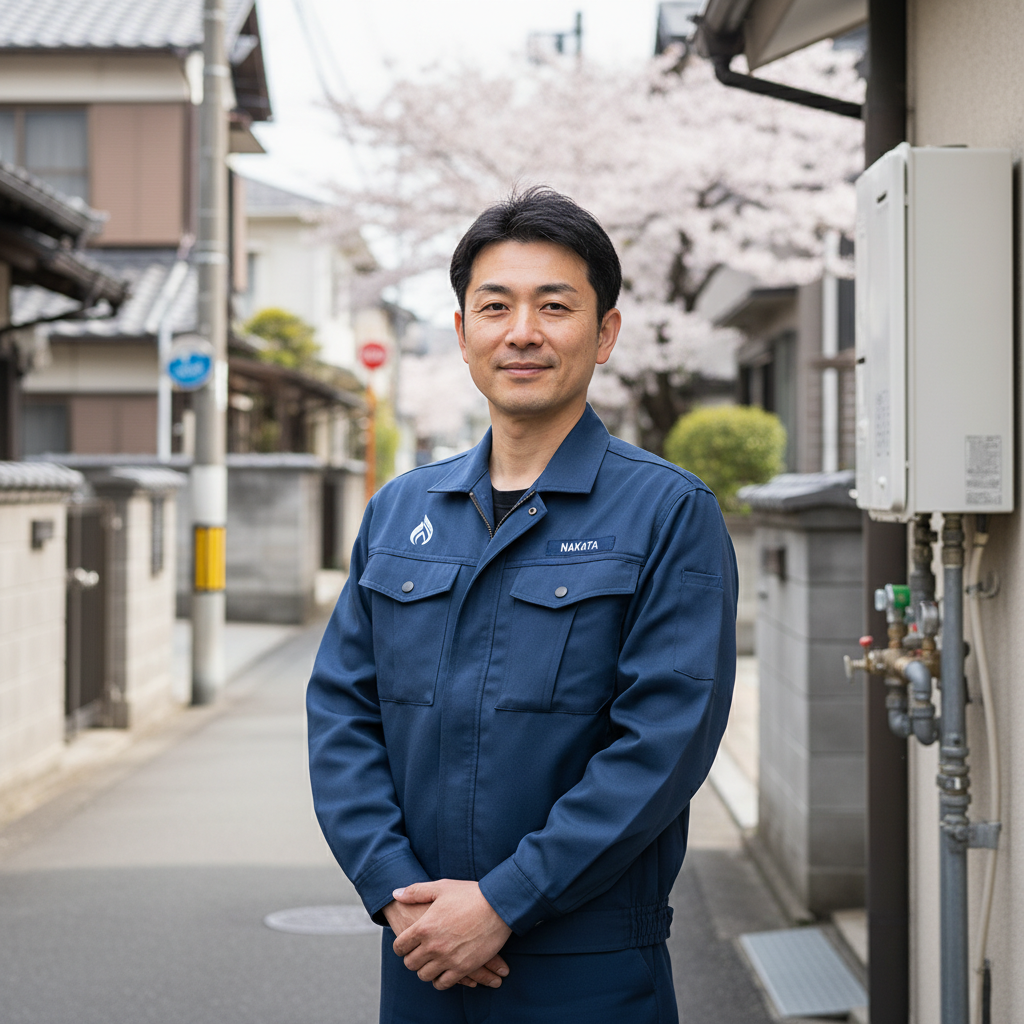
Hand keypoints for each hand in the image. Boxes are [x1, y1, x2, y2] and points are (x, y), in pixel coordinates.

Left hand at [390, 879, 512, 989]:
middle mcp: (433, 946)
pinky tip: (443, 971)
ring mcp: (448, 959)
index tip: (405, 945)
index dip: (400, 946)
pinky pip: (443, 983)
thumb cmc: (469, 894)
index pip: (400, 946)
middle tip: (419, 953)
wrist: (498, 905)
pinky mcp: (463, 968)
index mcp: (424, 926)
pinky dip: (440, 980)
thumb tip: (396, 894)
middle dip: (412, 958)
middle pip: (410, 964)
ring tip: (431, 962)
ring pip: (425, 975)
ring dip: (425, 969)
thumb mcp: (441, 887)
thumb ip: (416, 892)